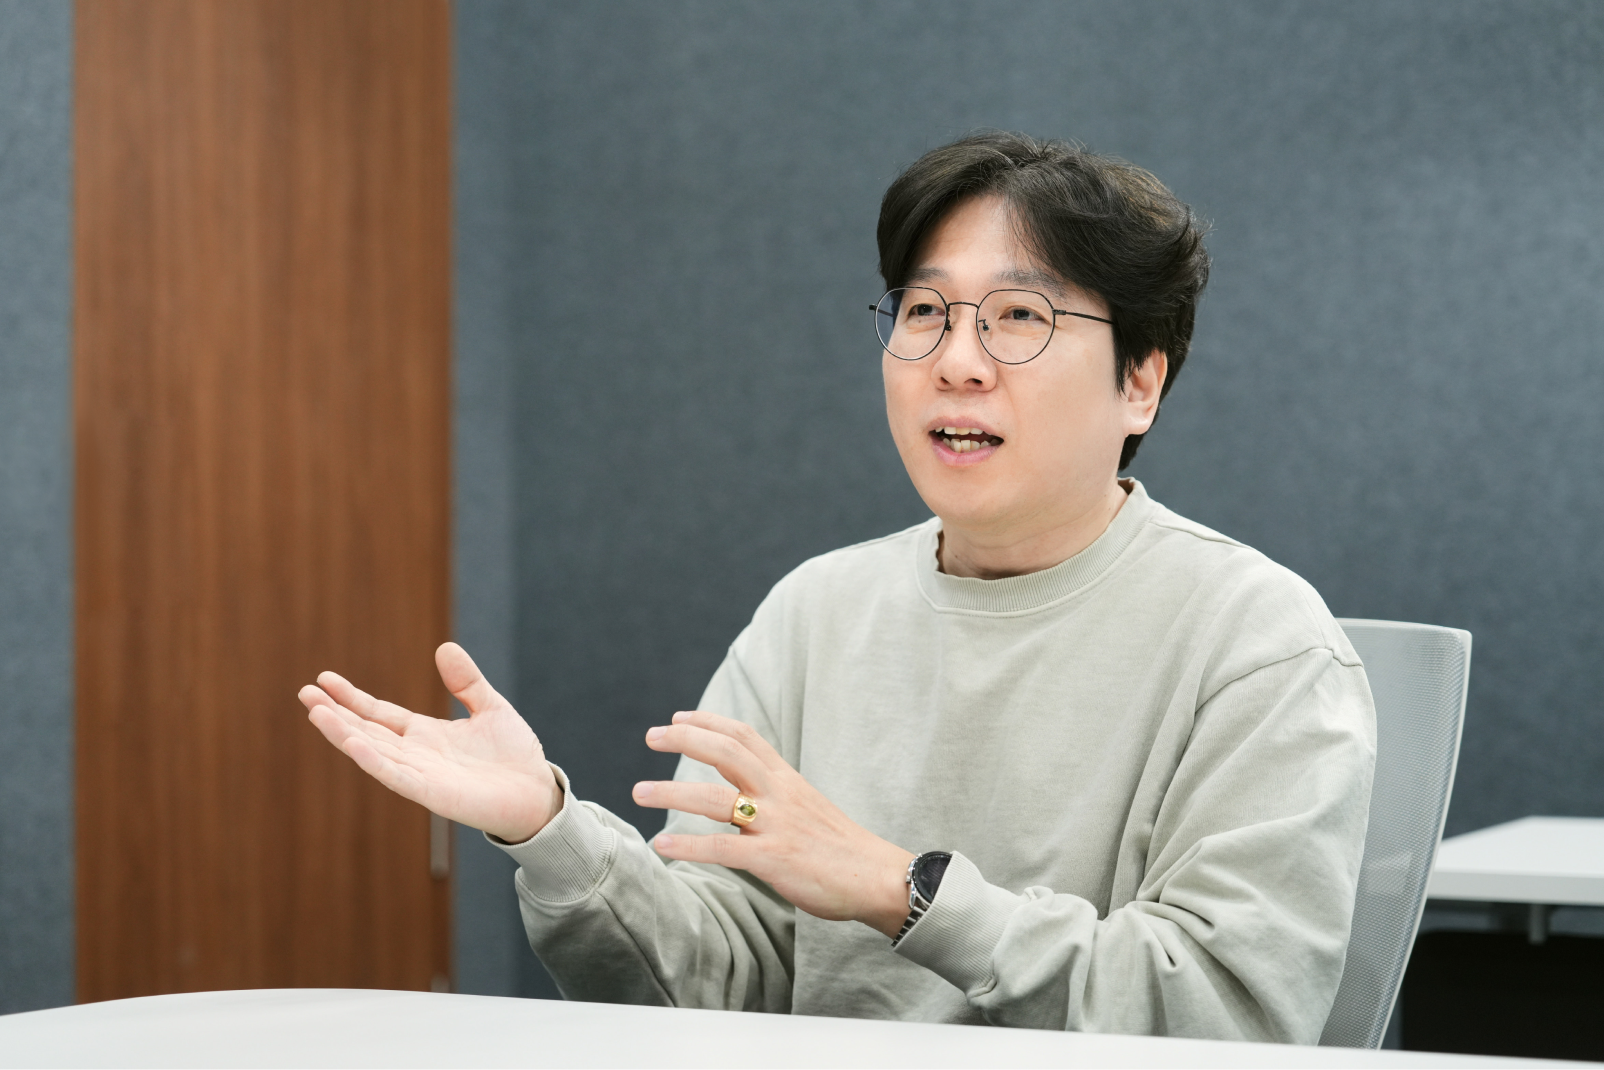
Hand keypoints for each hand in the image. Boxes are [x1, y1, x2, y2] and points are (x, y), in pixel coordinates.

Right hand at [300, 643, 559, 843]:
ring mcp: (419, 774)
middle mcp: (415, 754)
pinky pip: (394, 775)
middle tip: (304, 692)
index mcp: (425, 734)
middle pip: (366, 729)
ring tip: (315, 712)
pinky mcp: (431, 792)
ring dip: (343, 733)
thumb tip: (445, 647)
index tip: (324, 679)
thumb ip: (467, 681)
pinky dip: (372, 759)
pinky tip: (352, 742)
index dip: (352, 698)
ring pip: (372, 751)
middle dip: (335, 713)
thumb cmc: (515, 756)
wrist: (537, 793)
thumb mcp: (491, 707)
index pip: (379, 713)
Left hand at [633, 710, 914, 937]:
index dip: (709, 721)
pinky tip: (661, 844)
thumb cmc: (842, 849)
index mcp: (787, 779)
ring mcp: (775, 825)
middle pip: (726, 751)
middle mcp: (779, 794)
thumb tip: (741, 801)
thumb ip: (776, 799)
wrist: (879, 878)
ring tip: (639, 792)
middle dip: (685, 739)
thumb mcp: (809, 808)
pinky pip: (722, 849)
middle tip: (651, 735)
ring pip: (714, 798)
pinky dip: (688, 845)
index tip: (678, 717)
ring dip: (671, 792)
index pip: (745, 736)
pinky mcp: (774, 859)